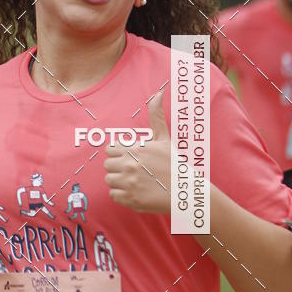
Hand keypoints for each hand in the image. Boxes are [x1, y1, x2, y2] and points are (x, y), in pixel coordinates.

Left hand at [103, 91, 170, 213]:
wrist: (184, 191)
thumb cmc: (173, 163)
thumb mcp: (164, 138)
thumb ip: (156, 115)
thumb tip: (158, 93)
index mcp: (135, 149)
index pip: (110, 149)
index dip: (118, 153)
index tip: (130, 157)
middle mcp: (129, 165)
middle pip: (107, 164)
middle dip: (117, 167)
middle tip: (133, 170)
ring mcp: (129, 183)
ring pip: (109, 180)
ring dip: (118, 181)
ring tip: (134, 181)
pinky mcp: (129, 199)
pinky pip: (113, 195)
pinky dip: (121, 195)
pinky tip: (135, 191)